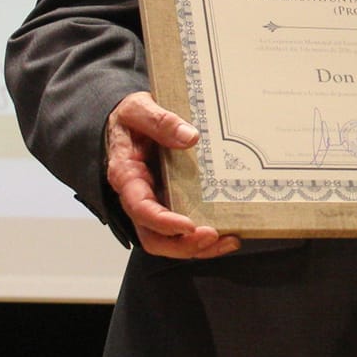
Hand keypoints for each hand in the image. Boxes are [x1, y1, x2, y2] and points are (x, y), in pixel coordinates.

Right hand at [105, 91, 238, 258]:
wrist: (126, 119)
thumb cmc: (129, 116)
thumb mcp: (139, 109)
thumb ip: (160, 121)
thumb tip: (189, 137)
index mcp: (127, 175)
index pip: (140, 208)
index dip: (163, 222)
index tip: (187, 225)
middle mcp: (138, 196)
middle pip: (153, 236)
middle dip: (183, 244)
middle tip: (213, 236)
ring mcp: (154, 202)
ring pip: (169, 240)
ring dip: (197, 247)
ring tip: (229, 241)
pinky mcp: (169, 202)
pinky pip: (182, 230)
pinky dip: (203, 238)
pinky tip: (229, 235)